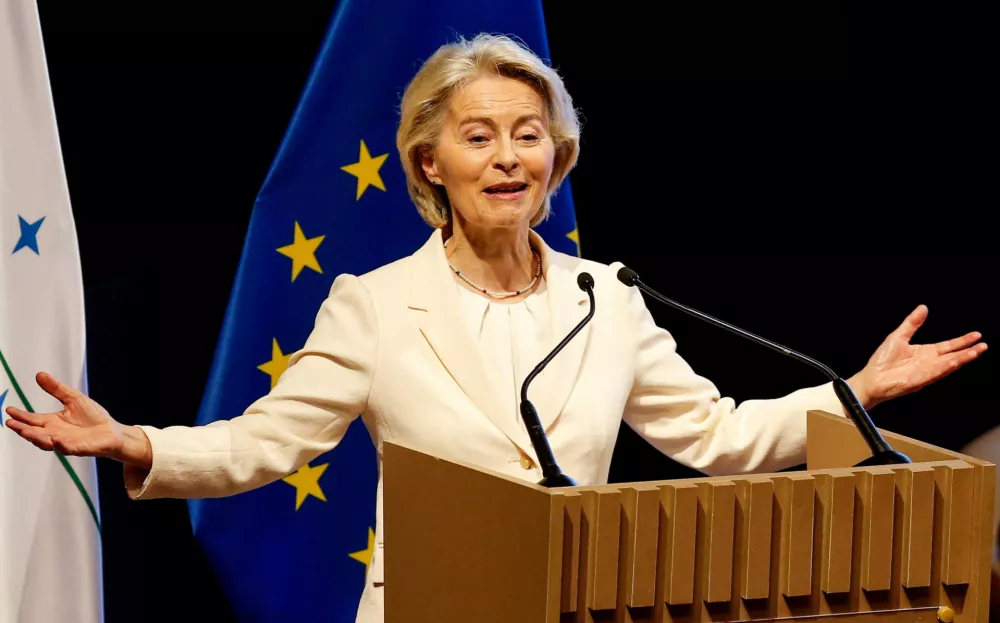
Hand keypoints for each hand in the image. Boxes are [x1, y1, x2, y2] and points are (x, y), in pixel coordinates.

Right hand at [3, 371, 150, 467]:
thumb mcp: (73, 398)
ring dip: (36, 437)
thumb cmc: (92, 416)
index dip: (20, 416)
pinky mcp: (79, 448)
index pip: (32, 419)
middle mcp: (55, 434)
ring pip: (46, 442)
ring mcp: (66, 442)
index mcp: (52, 422)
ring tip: (26, 431)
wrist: (112, 431)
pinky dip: (61, 445)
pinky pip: (68, 448)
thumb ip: (56, 389)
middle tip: (10, 423)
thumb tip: (39, 374)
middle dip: (22, 428)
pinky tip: (55, 440)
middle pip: (34, 432)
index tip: (9, 410)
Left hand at [848, 305, 986, 408]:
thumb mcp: (898, 336)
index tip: (976, 335)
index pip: (947, 346)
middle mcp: (928, 363)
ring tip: (975, 352)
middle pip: (952, 356)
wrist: (870, 378)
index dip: (962, 341)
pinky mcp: (918, 381)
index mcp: (925, 353)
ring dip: (961, 359)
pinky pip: (934, 373)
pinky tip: (954, 361)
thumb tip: (923, 307)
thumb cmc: (882, 360)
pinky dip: (944, 367)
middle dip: (968, 351)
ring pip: (947, 365)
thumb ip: (912, 323)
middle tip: (983, 345)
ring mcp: (924, 373)